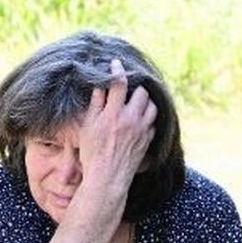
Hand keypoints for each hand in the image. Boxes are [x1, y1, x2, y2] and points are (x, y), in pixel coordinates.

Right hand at [78, 58, 158, 196]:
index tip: (116, 63)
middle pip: (142, 92)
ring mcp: (142, 130)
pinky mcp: (148, 140)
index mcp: (113, 114)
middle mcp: (131, 120)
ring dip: (145, 101)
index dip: (118, 70)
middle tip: (128, 87)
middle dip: (135, 87)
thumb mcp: (88, 127)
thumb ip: (96, 104)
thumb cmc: (92, 153)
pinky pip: (153, 122)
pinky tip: (140, 118)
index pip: (119, 83)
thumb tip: (100, 86)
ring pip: (152, 106)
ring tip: (136, 101)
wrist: (107, 178)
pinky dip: (148, 117)